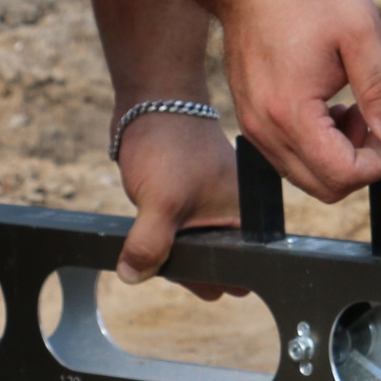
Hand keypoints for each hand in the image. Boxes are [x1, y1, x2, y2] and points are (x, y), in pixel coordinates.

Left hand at [114, 109, 242, 294]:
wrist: (152, 103)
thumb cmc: (169, 144)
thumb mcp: (160, 203)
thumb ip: (149, 246)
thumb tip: (132, 275)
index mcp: (248, 219)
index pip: (236, 271)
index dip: (208, 278)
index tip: (182, 269)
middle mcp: (235, 217)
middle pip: (214, 267)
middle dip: (188, 267)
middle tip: (166, 248)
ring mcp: (212, 210)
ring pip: (193, 253)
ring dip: (172, 251)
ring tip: (157, 227)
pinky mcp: (190, 204)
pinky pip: (179, 236)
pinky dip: (162, 236)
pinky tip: (150, 221)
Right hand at [216, 0, 380, 201]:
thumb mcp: (359, 31)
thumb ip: (380, 88)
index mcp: (291, 113)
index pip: (344, 174)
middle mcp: (266, 131)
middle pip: (326, 188)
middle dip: (364, 164)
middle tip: (377, 121)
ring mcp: (254, 128)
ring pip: (308, 177)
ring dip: (341, 156)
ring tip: (354, 109)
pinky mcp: (252, 120)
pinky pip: (291, 158)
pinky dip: (319, 147)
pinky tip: (331, 109)